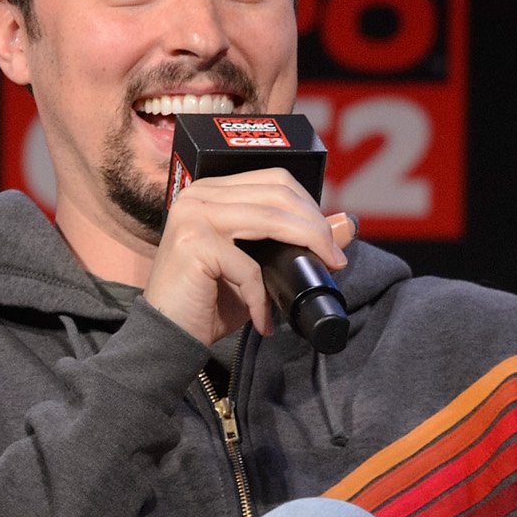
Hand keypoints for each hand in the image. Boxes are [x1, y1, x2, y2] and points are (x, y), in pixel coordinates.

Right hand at [144, 167, 357, 346]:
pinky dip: (262, 298)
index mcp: (213, 191)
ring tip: (317, 275)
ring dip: (304, 248)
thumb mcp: (262, 267)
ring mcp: (193, 215)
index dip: (310, 207)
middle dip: (316, 227)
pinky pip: (250, 268)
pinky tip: (263, 321)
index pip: (275, 180)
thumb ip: (298, 240)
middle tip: (333, 260)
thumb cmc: (211, 301)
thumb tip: (347, 224)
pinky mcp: (193, 244)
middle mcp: (199, 194)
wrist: (168, 336)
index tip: (330, 242)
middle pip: (278, 193)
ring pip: (271, 220)